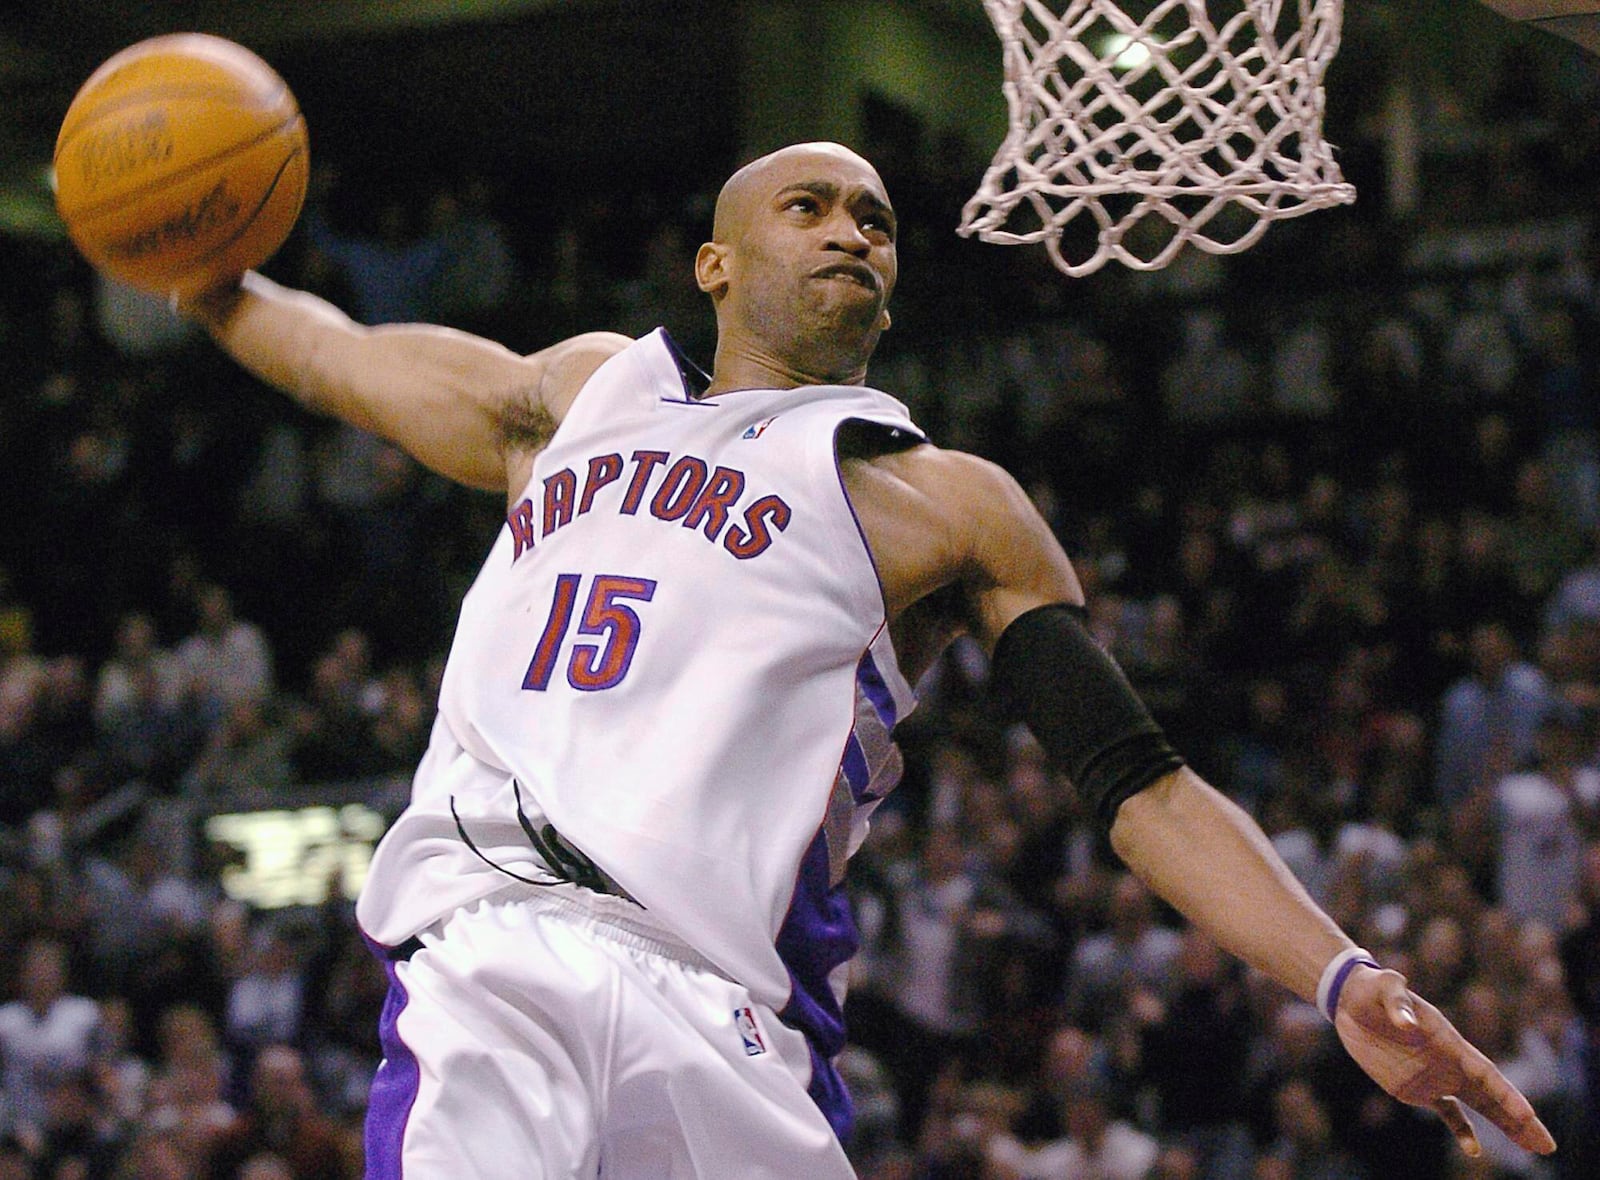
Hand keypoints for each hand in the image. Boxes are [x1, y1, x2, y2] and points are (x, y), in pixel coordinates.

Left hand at [1333, 964, 1555, 1156]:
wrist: (1352, 1001)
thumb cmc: (1371, 990)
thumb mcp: (1383, 987)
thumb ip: (1397, 1001)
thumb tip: (1407, 1023)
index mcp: (1449, 1041)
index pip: (1485, 1073)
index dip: (1505, 1094)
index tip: (1526, 1114)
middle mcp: (1450, 1062)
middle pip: (1493, 1095)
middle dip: (1520, 1120)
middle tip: (1547, 1145)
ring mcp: (1436, 1076)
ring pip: (1479, 1106)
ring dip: (1505, 1125)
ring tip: (1534, 1147)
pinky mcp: (1416, 1087)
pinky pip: (1447, 1112)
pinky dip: (1462, 1130)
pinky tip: (1474, 1150)